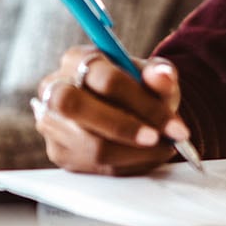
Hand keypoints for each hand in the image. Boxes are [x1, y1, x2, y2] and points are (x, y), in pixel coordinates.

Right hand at [33, 46, 189, 175]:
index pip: (107, 81)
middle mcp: (55, 88)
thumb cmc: (136, 87)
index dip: (142, 104)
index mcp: (78, 59)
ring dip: (133, 153)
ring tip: (160, 149)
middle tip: (157, 139)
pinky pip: (94, 166)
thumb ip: (160, 74)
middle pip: (78, 108)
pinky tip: (144, 157)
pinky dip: (127, 165)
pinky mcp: (57, 150)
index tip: (173, 125)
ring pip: (89, 145)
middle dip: (124, 128)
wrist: (123, 108)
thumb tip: (163, 75)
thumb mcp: (153, 75)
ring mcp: (51, 121)